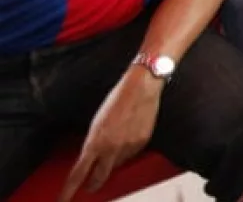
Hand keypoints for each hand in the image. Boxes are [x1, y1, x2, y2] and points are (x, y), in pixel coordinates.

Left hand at [59, 70, 163, 201]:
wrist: (140, 88)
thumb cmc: (116, 100)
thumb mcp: (96, 123)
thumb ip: (93, 143)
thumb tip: (93, 156)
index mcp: (95, 142)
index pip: (78, 174)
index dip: (69, 190)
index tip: (63, 200)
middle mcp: (111, 149)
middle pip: (99, 178)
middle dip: (93, 184)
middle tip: (89, 187)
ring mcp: (128, 148)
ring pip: (117, 164)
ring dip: (113, 160)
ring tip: (116, 141)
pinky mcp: (142, 144)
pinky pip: (132, 155)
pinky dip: (127, 150)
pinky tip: (128, 135)